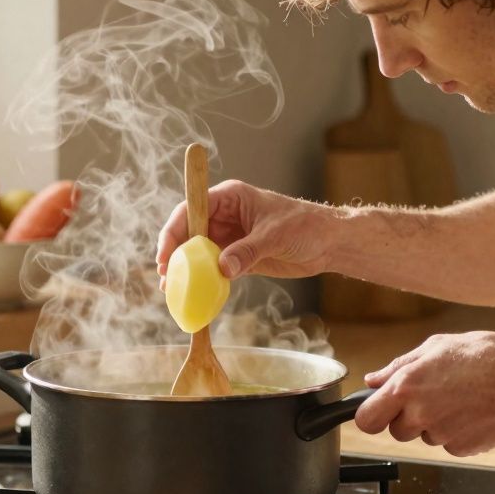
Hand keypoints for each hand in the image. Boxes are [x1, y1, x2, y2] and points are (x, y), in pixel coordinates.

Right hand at [155, 179, 335, 281]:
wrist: (329, 243)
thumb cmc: (305, 226)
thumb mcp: (275, 235)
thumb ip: (247, 251)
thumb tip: (222, 268)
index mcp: (229, 198)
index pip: (192, 210)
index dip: (174, 231)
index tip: (165, 254)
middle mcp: (224, 216)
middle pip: (189, 233)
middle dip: (174, 254)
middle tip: (165, 277)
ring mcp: (229, 238)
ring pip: (197, 253)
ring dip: (185, 271)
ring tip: (172, 291)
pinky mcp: (237, 257)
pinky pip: (213, 269)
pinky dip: (203, 281)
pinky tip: (194, 295)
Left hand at [353, 332, 494, 455]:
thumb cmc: (485, 357)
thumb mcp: (436, 347)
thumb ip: (399, 366)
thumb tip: (373, 380)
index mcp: (406, 387)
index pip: (366, 419)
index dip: (370, 415)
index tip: (378, 411)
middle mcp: (419, 414)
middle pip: (395, 431)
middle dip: (406, 418)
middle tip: (430, 398)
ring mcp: (440, 434)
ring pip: (423, 436)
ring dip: (433, 423)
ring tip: (459, 398)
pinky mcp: (460, 448)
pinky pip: (447, 444)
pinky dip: (456, 432)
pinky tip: (472, 412)